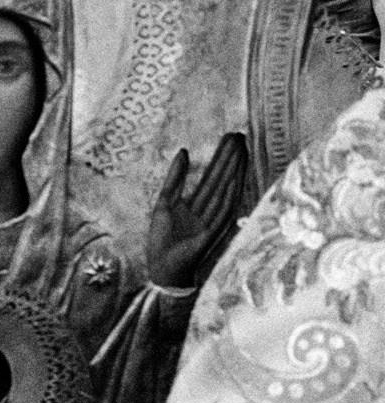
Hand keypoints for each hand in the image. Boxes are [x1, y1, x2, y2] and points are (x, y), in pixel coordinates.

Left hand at [147, 132, 249, 287]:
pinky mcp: (212, 231)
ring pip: (225, 189)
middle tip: (239, 136)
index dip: (221, 157)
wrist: (162, 266)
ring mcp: (212, 219)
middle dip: (230, 158)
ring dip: (232, 170)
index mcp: (197, 203)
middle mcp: (208, 209)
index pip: (212, 176)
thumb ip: (175, 178)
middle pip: (221, 179)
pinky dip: (229, 193)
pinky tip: (235, 178)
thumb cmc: (163, 238)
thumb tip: (183, 151)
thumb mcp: (165, 202)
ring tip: (240, 149)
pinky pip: (223, 209)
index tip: (231, 138)